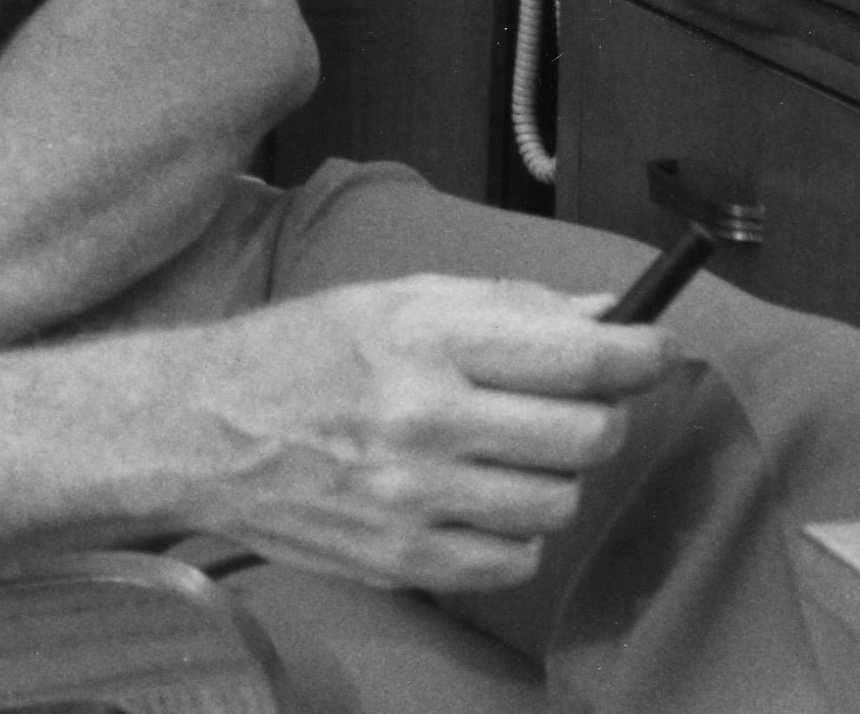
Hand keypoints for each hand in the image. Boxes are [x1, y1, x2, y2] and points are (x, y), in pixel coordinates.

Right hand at [179, 276, 669, 592]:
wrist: (201, 430)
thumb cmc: (298, 354)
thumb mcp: (393, 300)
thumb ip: (502, 306)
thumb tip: (602, 314)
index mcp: (425, 341)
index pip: (578, 357)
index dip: (640, 353)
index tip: (658, 348)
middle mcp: (425, 420)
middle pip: (586, 436)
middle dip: (600, 415)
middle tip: (577, 403)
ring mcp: (416, 498)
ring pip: (559, 503)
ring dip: (555, 476)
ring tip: (512, 453)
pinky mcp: (406, 559)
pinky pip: (515, 561)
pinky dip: (515, 533)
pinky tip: (478, 501)